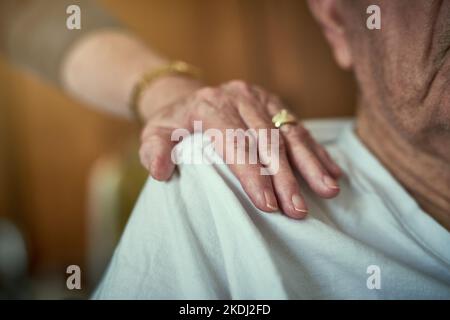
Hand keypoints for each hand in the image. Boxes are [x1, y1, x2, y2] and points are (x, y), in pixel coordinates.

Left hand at [139, 79, 340, 218]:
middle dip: (285, 178)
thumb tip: (161, 172)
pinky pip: (298, 126)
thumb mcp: (154, 134)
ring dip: (309, 163)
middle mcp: (238, 97)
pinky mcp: (273, 102)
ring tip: (327, 190)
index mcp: (209, 105)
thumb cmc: (172, 123)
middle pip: (267, 141)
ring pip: (289, 132)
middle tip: (297, 210)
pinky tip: (332, 170)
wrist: (187, 97)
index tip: (268, 205)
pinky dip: (315, 150)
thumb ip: (154, 151)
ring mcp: (259, 97)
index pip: (235, 143)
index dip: (252, 175)